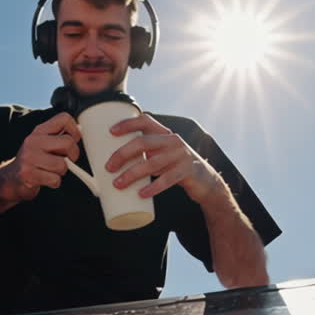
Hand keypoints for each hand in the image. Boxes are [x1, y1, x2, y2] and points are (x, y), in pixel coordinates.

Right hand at [7, 112, 81, 201]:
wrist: (12, 179)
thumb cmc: (33, 161)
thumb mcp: (43, 143)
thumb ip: (59, 136)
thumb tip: (80, 131)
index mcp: (39, 131)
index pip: (64, 118)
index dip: (75, 130)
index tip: (73, 140)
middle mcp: (33, 141)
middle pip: (68, 142)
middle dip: (72, 155)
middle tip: (66, 160)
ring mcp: (29, 157)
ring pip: (63, 164)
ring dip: (61, 172)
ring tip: (52, 171)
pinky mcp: (28, 174)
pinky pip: (55, 179)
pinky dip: (55, 182)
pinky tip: (46, 179)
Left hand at [106, 115, 221, 204]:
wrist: (205, 181)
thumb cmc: (175, 167)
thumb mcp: (162, 155)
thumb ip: (145, 154)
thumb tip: (113, 163)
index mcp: (164, 134)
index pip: (145, 121)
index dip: (127, 124)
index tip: (111, 132)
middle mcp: (173, 141)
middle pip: (143, 142)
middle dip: (122, 154)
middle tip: (109, 167)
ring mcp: (181, 155)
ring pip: (152, 163)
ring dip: (132, 174)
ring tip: (118, 184)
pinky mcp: (187, 171)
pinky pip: (167, 179)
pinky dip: (153, 187)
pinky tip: (142, 193)